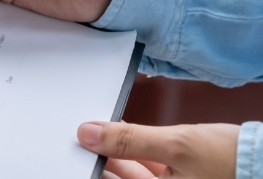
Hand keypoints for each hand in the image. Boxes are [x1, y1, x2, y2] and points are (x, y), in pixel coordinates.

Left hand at [78, 121, 238, 178]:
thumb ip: (130, 140)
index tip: (74, 151)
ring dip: (116, 153)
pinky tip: (124, 134)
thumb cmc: (233, 161)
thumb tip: (88, 134)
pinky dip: (136, 152)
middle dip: (101, 158)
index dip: (92, 169)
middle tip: (81, 137)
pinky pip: (149, 168)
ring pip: (133, 174)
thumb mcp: (176, 144)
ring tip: (99, 132)